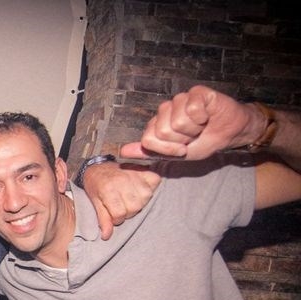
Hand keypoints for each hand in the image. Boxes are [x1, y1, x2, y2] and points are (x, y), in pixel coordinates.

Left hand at [82, 162, 160, 239]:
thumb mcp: (95, 203)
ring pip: (145, 197)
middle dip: (128, 211)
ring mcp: (134, 174)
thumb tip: (106, 236)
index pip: (119, 214)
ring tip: (129, 198)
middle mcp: (122, 181)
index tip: (113, 214)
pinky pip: (155, 181)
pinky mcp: (144, 170)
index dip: (116, 218)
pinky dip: (150, 186)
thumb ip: (103, 219)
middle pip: (134, 207)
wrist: (97, 167)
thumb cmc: (95, 185)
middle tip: (121, 206)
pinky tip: (139, 189)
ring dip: (139, 201)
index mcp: (108, 190)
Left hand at [120, 85, 265, 159]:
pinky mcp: (196, 92)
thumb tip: (122, 152)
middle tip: (192, 136)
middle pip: (162, 130)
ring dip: (194, 129)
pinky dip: (203, 117)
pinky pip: (192, 108)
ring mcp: (179, 100)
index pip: (148, 139)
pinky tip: (207, 116)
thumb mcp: (174, 155)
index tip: (182, 149)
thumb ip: (148, 152)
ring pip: (178, 120)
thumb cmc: (202, 142)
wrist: (229, 134)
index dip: (167, 149)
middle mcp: (165, 111)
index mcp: (156, 125)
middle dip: (181, 140)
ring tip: (200, 127)